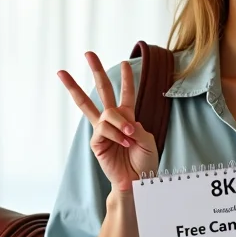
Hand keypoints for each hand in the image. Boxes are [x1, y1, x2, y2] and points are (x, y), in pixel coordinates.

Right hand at [58, 52, 158, 193]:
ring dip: (117, 120)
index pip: (126, 94)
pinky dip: (115, 134)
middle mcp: (113, 121)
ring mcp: (103, 130)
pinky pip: (103, 129)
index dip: (126, 79)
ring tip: (129, 135)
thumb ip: (135, 126)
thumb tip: (119, 121)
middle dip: (96, 71)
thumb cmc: (144, 162)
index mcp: (128, 118)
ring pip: (95, 108)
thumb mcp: (147, 140)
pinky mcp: (96, 142)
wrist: (138, 182)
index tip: (126, 62)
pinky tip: (124, 142)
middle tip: (87, 53)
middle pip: (102, 90)